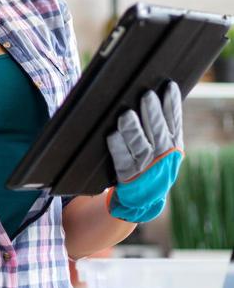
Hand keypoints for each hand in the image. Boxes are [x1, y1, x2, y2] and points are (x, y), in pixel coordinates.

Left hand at [105, 80, 183, 223]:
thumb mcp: (164, 151)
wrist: (142, 201)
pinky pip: (122, 160)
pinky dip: (118, 147)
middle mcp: (162, 158)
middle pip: (158, 132)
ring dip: (133, 130)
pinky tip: (113, 135)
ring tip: (127, 115)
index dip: (173, 105)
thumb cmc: (151, 166)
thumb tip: (155, 95)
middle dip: (153, 113)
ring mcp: (146, 168)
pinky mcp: (128, 177)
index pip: (174, 123)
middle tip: (146, 95)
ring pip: (140, 146)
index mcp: (173, 148)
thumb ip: (162, 130)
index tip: (169, 86)